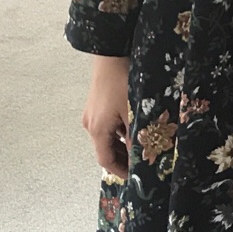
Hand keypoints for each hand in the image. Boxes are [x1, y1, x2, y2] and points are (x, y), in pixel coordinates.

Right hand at [81, 55, 131, 178]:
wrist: (111, 55)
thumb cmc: (122, 82)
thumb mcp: (133, 113)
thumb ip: (136, 136)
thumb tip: (141, 156)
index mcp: (97, 130)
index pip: (105, 160)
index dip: (120, 171)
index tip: (133, 176)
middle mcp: (90, 124)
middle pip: (105, 150)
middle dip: (122, 159)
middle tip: (140, 164)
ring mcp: (92, 114)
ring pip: (107, 138)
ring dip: (122, 145)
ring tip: (141, 147)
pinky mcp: (96, 106)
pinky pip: (107, 126)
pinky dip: (119, 133)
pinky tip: (135, 129)